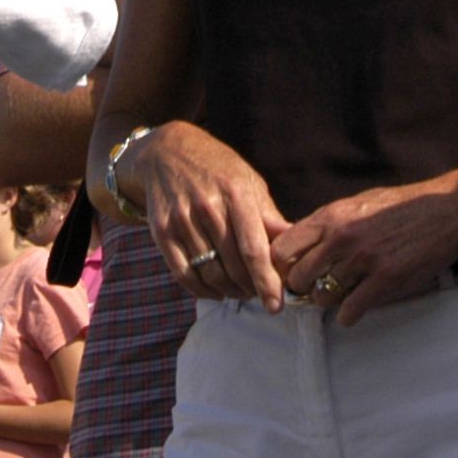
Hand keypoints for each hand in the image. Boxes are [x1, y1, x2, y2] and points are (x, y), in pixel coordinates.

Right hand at [127, 122, 291, 312]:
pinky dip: (202, 291)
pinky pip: (183, 275)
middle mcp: (207, 206)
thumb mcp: (247, 181)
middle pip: (233, 266)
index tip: (276, 305)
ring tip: (240, 291)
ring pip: (209, 274)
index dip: (266, 281)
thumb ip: (268, 216)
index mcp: (235, 192)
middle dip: (250, 288)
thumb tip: (295, 245)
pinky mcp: (161, 231)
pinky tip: (215, 290)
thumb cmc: (217, 169)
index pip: (253, 248)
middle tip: (259, 293)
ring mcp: (181, 219)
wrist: (166, 152)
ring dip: (229, 291)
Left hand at [271, 166, 457, 325]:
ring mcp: (363, 259)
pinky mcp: (385, 280)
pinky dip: (348, 315)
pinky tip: (355, 308)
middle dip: (303, 288)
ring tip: (340, 296)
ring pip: (322, 297)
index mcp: (331, 216)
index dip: (283, 265)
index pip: (283, 247)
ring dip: (328, 302)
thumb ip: (328, 223)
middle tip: (315, 289)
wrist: (444, 211)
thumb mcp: (356, 203)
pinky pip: (349, 311)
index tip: (292, 271)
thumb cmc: (400, 206)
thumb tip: (299, 241)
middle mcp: (341, 237)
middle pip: (298, 277)